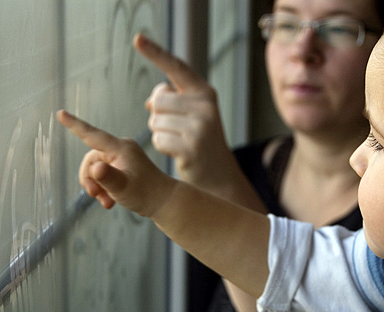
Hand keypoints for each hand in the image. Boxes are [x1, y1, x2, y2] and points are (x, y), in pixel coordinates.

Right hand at [57, 110, 173, 217]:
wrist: (164, 202)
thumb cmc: (146, 193)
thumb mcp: (124, 187)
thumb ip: (108, 177)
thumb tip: (96, 168)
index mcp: (121, 148)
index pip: (93, 135)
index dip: (75, 125)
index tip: (61, 113)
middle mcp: (121, 149)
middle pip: (91, 159)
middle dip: (89, 179)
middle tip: (95, 195)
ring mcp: (122, 158)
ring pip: (95, 169)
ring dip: (96, 187)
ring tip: (107, 201)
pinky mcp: (123, 167)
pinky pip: (103, 174)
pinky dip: (103, 188)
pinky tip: (110, 200)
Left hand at [133, 33, 235, 189]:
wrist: (219, 174)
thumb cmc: (201, 141)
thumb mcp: (194, 115)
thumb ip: (175, 101)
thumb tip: (151, 100)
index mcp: (205, 93)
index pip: (176, 68)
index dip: (156, 53)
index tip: (137, 38)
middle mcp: (205, 106)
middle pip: (158, 100)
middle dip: (158, 115)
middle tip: (175, 129)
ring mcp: (200, 127)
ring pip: (155, 121)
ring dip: (159, 132)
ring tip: (179, 141)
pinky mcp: (191, 148)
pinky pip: (158, 139)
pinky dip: (162, 147)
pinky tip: (178, 152)